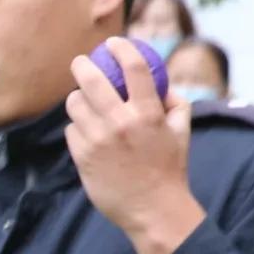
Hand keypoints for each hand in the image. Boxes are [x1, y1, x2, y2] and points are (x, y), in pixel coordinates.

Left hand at [66, 39, 205, 253]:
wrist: (153, 210)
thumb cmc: (169, 169)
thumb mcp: (181, 131)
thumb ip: (174, 103)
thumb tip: (161, 85)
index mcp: (148, 112)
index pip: (133, 66)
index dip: (122, 48)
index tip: (113, 43)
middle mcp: (121, 122)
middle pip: (91, 79)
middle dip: (82, 65)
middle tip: (81, 63)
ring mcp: (98, 139)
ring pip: (75, 103)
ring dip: (78, 98)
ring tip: (84, 102)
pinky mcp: (82, 156)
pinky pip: (72, 130)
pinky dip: (78, 128)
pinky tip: (87, 134)